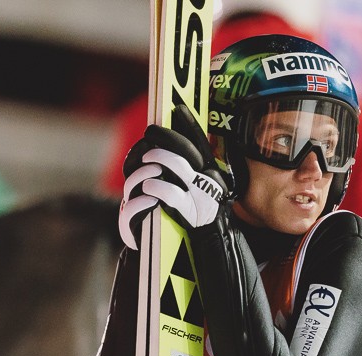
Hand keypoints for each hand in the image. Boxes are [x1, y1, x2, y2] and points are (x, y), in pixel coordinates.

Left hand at [118, 104, 228, 247]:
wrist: (214, 241)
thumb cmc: (204, 211)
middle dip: (165, 136)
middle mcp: (209, 179)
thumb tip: (173, 147)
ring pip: (176, 165)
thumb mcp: (206, 186)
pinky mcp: (189, 211)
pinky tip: (148, 186)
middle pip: (186, 149)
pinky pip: (169, 192)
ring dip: (157, 158)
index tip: (177, 108)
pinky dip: (155, 187)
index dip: (190, 124)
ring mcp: (199, 194)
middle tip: (150, 130)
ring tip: (146, 158)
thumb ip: (195, 168)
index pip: (200, 142)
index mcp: (212, 171)